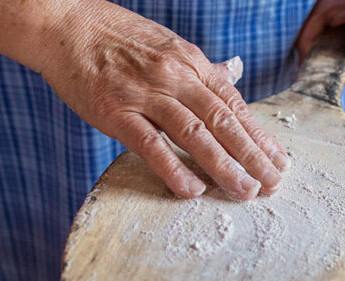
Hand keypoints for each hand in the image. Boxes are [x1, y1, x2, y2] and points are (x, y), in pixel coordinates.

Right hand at [39, 2, 287, 199]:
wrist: (66, 24)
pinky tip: (192, 190)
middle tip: (272, 185)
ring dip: (223, 166)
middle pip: (223, 122)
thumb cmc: (114, 37)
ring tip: (244, 191)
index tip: (278, 161)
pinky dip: (172, 168)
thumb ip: (200, 68)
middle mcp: (175, 77)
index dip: (259, 136)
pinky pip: (150, 144)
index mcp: (190, 63)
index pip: (233, 105)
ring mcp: (145, 94)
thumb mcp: (167, 45)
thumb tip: (231, 74)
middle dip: (251, 157)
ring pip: (194, 134)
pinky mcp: (115, 111)